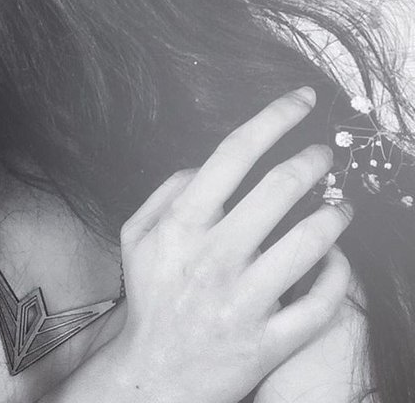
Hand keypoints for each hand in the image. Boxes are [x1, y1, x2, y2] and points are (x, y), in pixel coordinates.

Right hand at [113, 87, 352, 402]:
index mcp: (182, 225)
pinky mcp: (270, 341)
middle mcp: (215, 257)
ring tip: (339, 206)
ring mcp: (245, 301)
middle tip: (324, 156)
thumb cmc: (148, 297)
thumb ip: (167, 190)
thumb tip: (207, 164)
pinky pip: (324, 300)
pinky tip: (334, 258)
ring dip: (336, 213)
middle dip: (315, 160)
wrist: (153, 376)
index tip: (302, 99)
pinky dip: (340, 272)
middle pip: (282, 187)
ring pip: (313, 241)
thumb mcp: (135, 235)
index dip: (274, 117)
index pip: (234, 153)